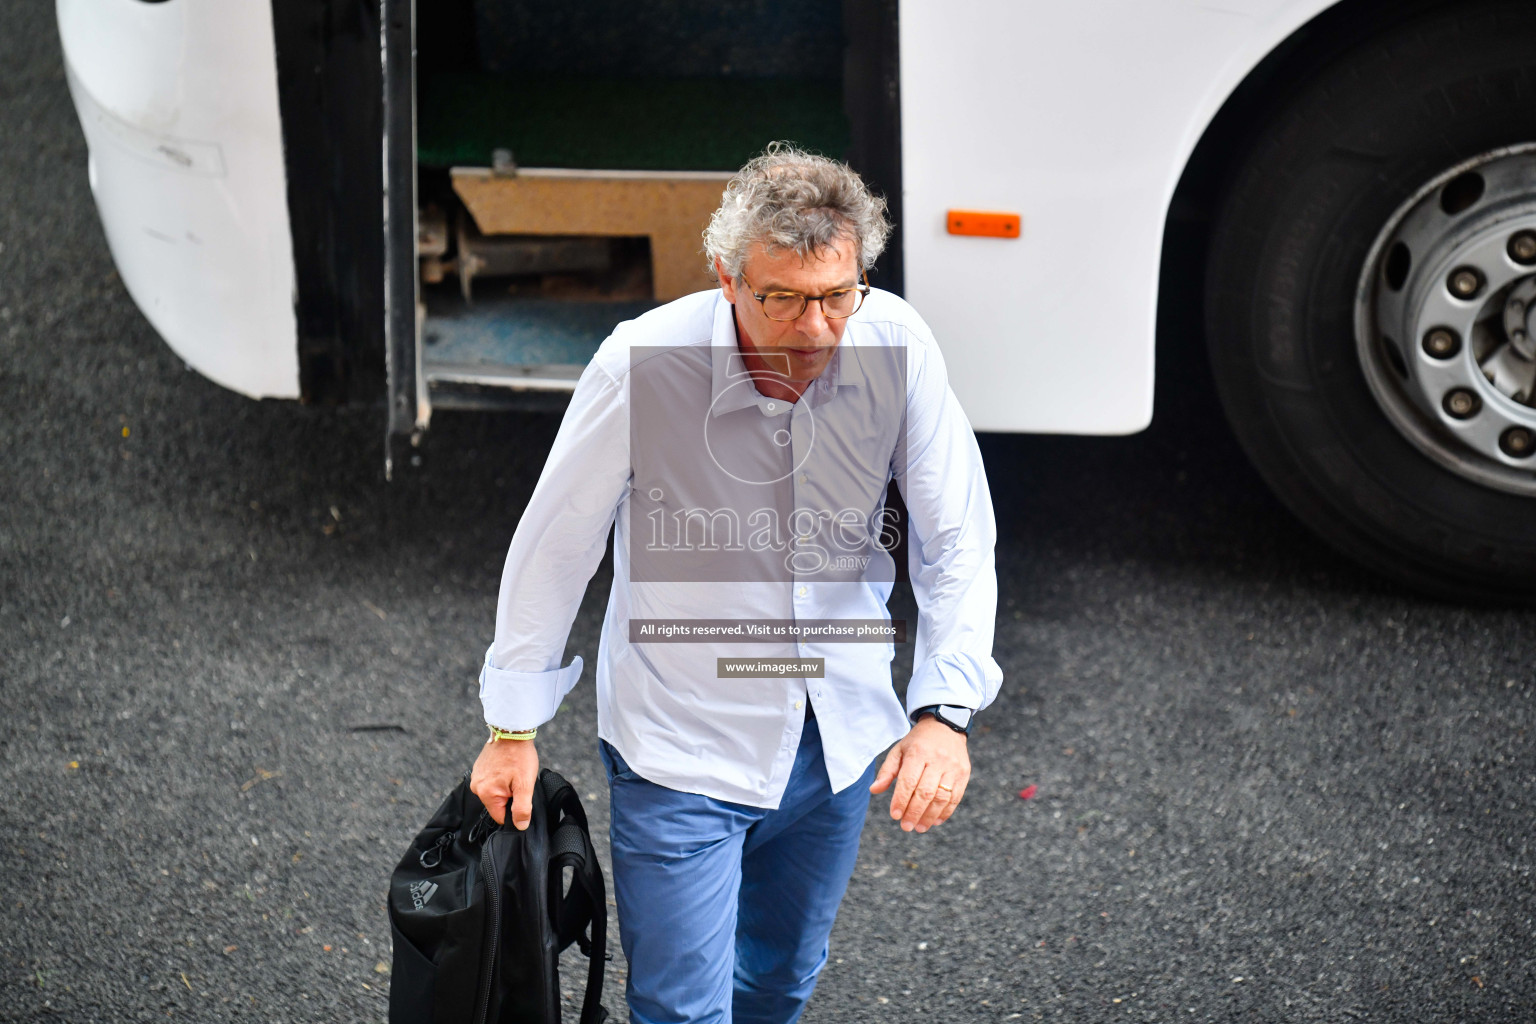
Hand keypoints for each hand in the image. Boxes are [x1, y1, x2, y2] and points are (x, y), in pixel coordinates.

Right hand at [470, 736, 539, 829]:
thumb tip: (520, 826)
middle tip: (518, 780)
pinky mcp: (479, 769)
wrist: (512, 730)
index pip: (500, 817)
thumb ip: (522, 808)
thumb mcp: (525, 784)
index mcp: (486, 793)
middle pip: (497, 804)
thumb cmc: (519, 755)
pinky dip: (501, 778)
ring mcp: (476, 776)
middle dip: (510, 797)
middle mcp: (476, 787)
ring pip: (495, 793)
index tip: (520, 796)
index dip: (514, 811)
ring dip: (505, 787)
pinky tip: (508, 767)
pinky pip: (491, 782)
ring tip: (513, 772)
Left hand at [869, 716, 969, 831]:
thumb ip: (887, 771)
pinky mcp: (964, 774)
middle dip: (914, 812)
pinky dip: (946, 812)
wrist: (946, 726)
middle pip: (926, 792)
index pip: (908, 781)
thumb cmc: (918, 742)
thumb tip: (874, 790)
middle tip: (906, 826)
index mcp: (918, 752)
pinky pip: (956, 797)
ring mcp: (953, 767)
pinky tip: (935, 821)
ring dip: (930, 816)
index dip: (901, 800)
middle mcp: (937, 759)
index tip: (894, 815)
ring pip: (942, 797)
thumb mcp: (899, 750)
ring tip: (919, 827)